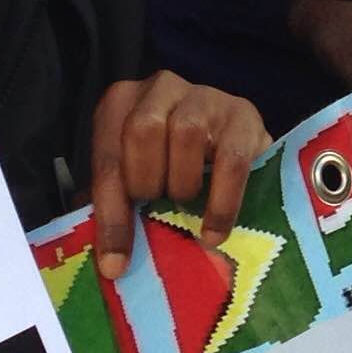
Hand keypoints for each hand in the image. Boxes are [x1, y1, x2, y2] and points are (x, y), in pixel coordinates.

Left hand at [84, 73, 267, 280]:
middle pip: (143, 130)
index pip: (107, 157)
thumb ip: (117, 206)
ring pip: (186, 133)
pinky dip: (221, 202)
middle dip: (147, 182)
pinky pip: (231, 159)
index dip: (110, 214)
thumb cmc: (170, 163)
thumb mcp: (135, 177)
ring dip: (183, 183)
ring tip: (185, 204)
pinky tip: (214, 231)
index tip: (116, 263)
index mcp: (120, 103)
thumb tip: (108, 260)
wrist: (231, 141)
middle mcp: (160, 89)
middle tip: (157, 208)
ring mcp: (204, 96)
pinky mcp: (243, 114)